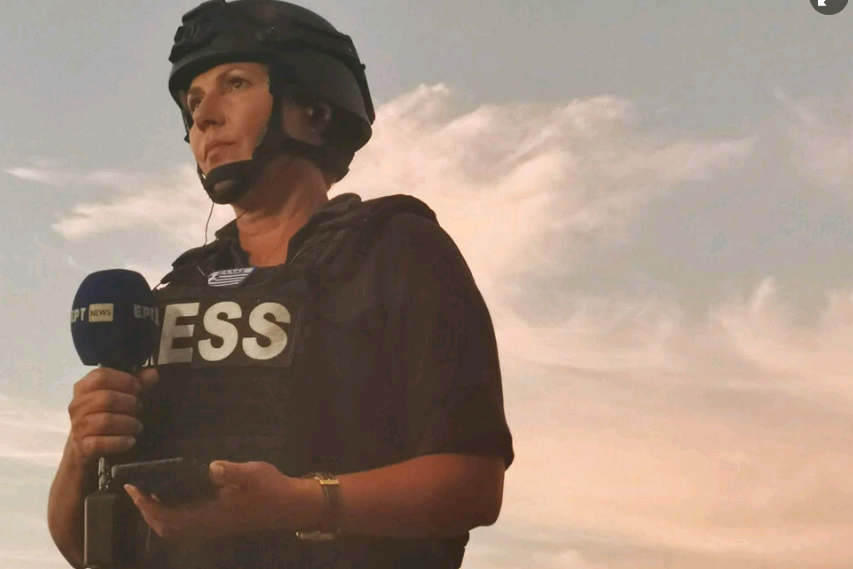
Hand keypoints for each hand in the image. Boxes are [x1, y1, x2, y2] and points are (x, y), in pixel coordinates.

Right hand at [68, 367, 158, 465]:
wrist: (85, 446)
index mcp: (84, 388)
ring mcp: (78, 426)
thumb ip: (134, 384)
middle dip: (130, 404)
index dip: (124, 381)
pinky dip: (120, 442)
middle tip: (139, 409)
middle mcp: (78, 405)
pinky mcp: (83, 446)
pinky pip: (101, 443)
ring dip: (128, 424)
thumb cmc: (104, 415)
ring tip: (137, 426)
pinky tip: (130, 440)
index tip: (138, 388)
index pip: (101, 376)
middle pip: (106, 399)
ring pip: (106, 421)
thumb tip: (153, 373)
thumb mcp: (118, 396)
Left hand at [124, 461, 320, 540]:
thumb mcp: (252, 475)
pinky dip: (170, 514)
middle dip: (146, 511)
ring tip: (149, 493)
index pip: (168, 516)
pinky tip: (173, 497)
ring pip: (173, 529)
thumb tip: (211, 467)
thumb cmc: (270, 489)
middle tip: (136, 489)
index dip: (147, 505)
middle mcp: (205, 526)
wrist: (288, 506)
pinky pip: (183, 526)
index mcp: (209, 516)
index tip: (134, 487)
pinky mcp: (215, 524)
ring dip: (157, 514)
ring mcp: (210, 527)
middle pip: (165, 527)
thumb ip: (230, 472)